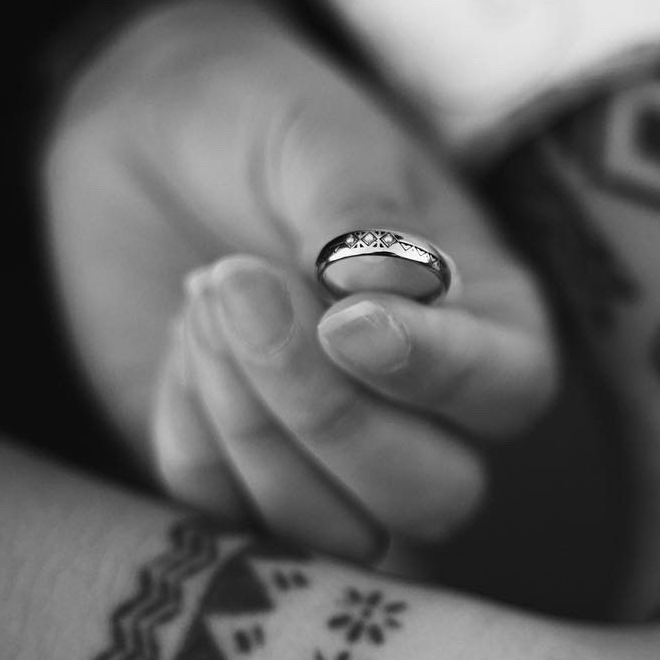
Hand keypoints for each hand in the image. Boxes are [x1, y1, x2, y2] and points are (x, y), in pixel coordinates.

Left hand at [43, 0, 556, 569]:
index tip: (341, 318)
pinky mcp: (252, 490)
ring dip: (250, 425)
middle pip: (437, 497)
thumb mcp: (319, 138)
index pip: (511, 389)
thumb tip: (382, 289)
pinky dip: (192, 437)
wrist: (148, 138)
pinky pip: (230, 524)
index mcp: (488, 314)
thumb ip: (359, 213)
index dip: (435, 373)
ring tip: (203, 297)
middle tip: (235, 286)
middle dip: (326, 413)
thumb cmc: (262, 122)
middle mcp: (437, 411)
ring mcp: (345, 465)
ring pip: (339, 536)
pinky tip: (185, 346)